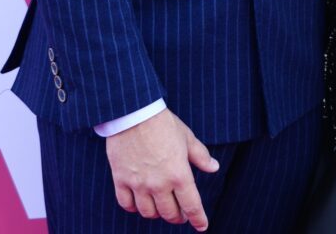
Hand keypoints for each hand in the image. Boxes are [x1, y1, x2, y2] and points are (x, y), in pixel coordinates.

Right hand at [105, 108, 219, 230]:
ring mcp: (139, 184)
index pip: (192, 206)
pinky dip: (134, 208)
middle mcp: (159, 184)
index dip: (198, 219)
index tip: (202, 226)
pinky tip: (140, 203)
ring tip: (161, 207)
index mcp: (179, 174)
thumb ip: (201, 156)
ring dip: (157, 214)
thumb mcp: (187, 138)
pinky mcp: (121, 180)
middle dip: (178, 217)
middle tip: (181, 215)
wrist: (134, 113)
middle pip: (169, 213)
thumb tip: (214, 168)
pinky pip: (127, 205)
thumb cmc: (164, 124)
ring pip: (148, 213)